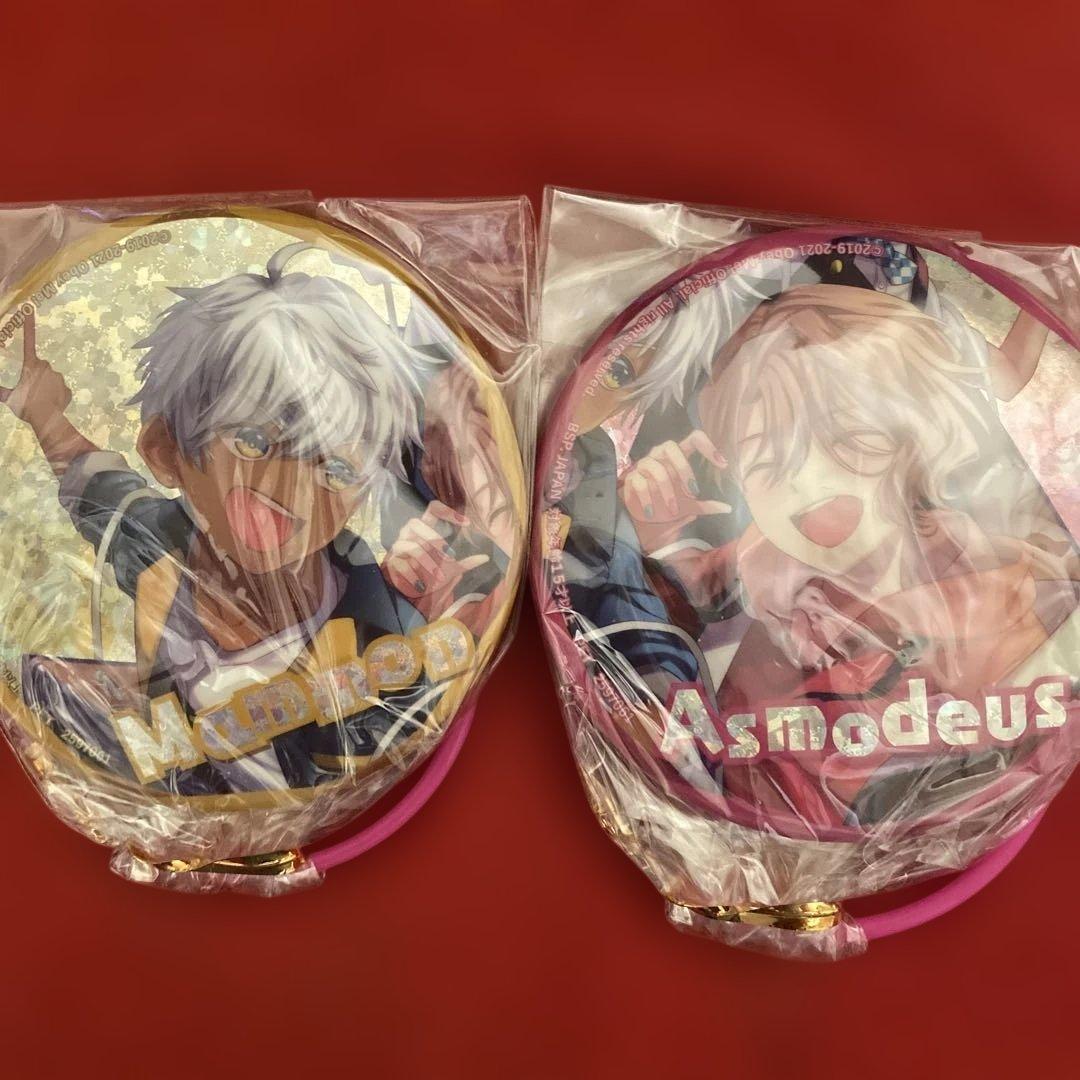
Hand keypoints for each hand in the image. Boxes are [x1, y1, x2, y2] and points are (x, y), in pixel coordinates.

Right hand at [0, 309, 71, 430]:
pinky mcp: (67, 389)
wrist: (47, 419)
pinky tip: (50, 404)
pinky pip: (59, 390)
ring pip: (50, 378)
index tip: (29, 308)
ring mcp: (59, 377)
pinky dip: (55, 396)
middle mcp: (46, 366)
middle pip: (39, 367)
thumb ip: (0, 391)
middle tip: (30, 391)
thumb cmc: (25, 405)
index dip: (28, 325)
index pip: (28, 340)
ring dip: (46, 385)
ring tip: (40, 400)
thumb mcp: (8, 397)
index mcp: (31, 365)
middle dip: (36, 375)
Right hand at [384, 500, 489, 616]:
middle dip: (433, 538)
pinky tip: (422, 584)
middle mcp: (409, 533)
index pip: (433, 509)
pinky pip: (402, 564)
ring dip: (427, 560)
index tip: (467, 524)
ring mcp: (398, 546)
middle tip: (450, 557)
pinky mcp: (391, 562)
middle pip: (416, 523)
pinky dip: (414, 575)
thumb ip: (466, 563)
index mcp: (425, 529)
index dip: (448, 512)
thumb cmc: (430, 574)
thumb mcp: (451, 569)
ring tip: (440, 575)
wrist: (409, 592)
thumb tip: (486, 558)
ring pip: (411, 546)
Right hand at [620, 431, 730, 551]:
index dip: (708, 447)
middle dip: (684, 470)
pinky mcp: (631, 477)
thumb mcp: (688, 506)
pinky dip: (647, 499)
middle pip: (672, 446)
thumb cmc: (667, 503)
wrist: (642, 514)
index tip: (722, 464)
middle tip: (694, 493)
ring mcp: (644, 465)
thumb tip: (728, 509)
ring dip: (667, 492)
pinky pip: (639, 483)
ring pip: (657, 469)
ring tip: (674, 510)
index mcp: (677, 457)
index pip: (694, 439)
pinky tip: (651, 513)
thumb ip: (706, 506)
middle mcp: (660, 456)